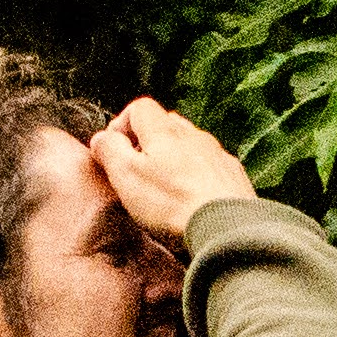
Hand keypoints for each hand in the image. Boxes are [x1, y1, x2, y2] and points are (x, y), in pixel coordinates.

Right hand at [91, 98, 255, 242]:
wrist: (226, 228)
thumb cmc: (172, 204)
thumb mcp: (126, 176)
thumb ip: (110, 151)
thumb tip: (101, 138)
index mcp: (164, 131)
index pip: (140, 108)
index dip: (122, 124)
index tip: (114, 148)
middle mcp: (194, 136)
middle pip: (167, 124)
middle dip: (149, 140)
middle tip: (138, 168)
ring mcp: (217, 155)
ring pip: (191, 145)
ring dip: (175, 158)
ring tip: (166, 187)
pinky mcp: (234, 177)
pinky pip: (212, 167)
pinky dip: (199, 176)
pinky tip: (195, 199)